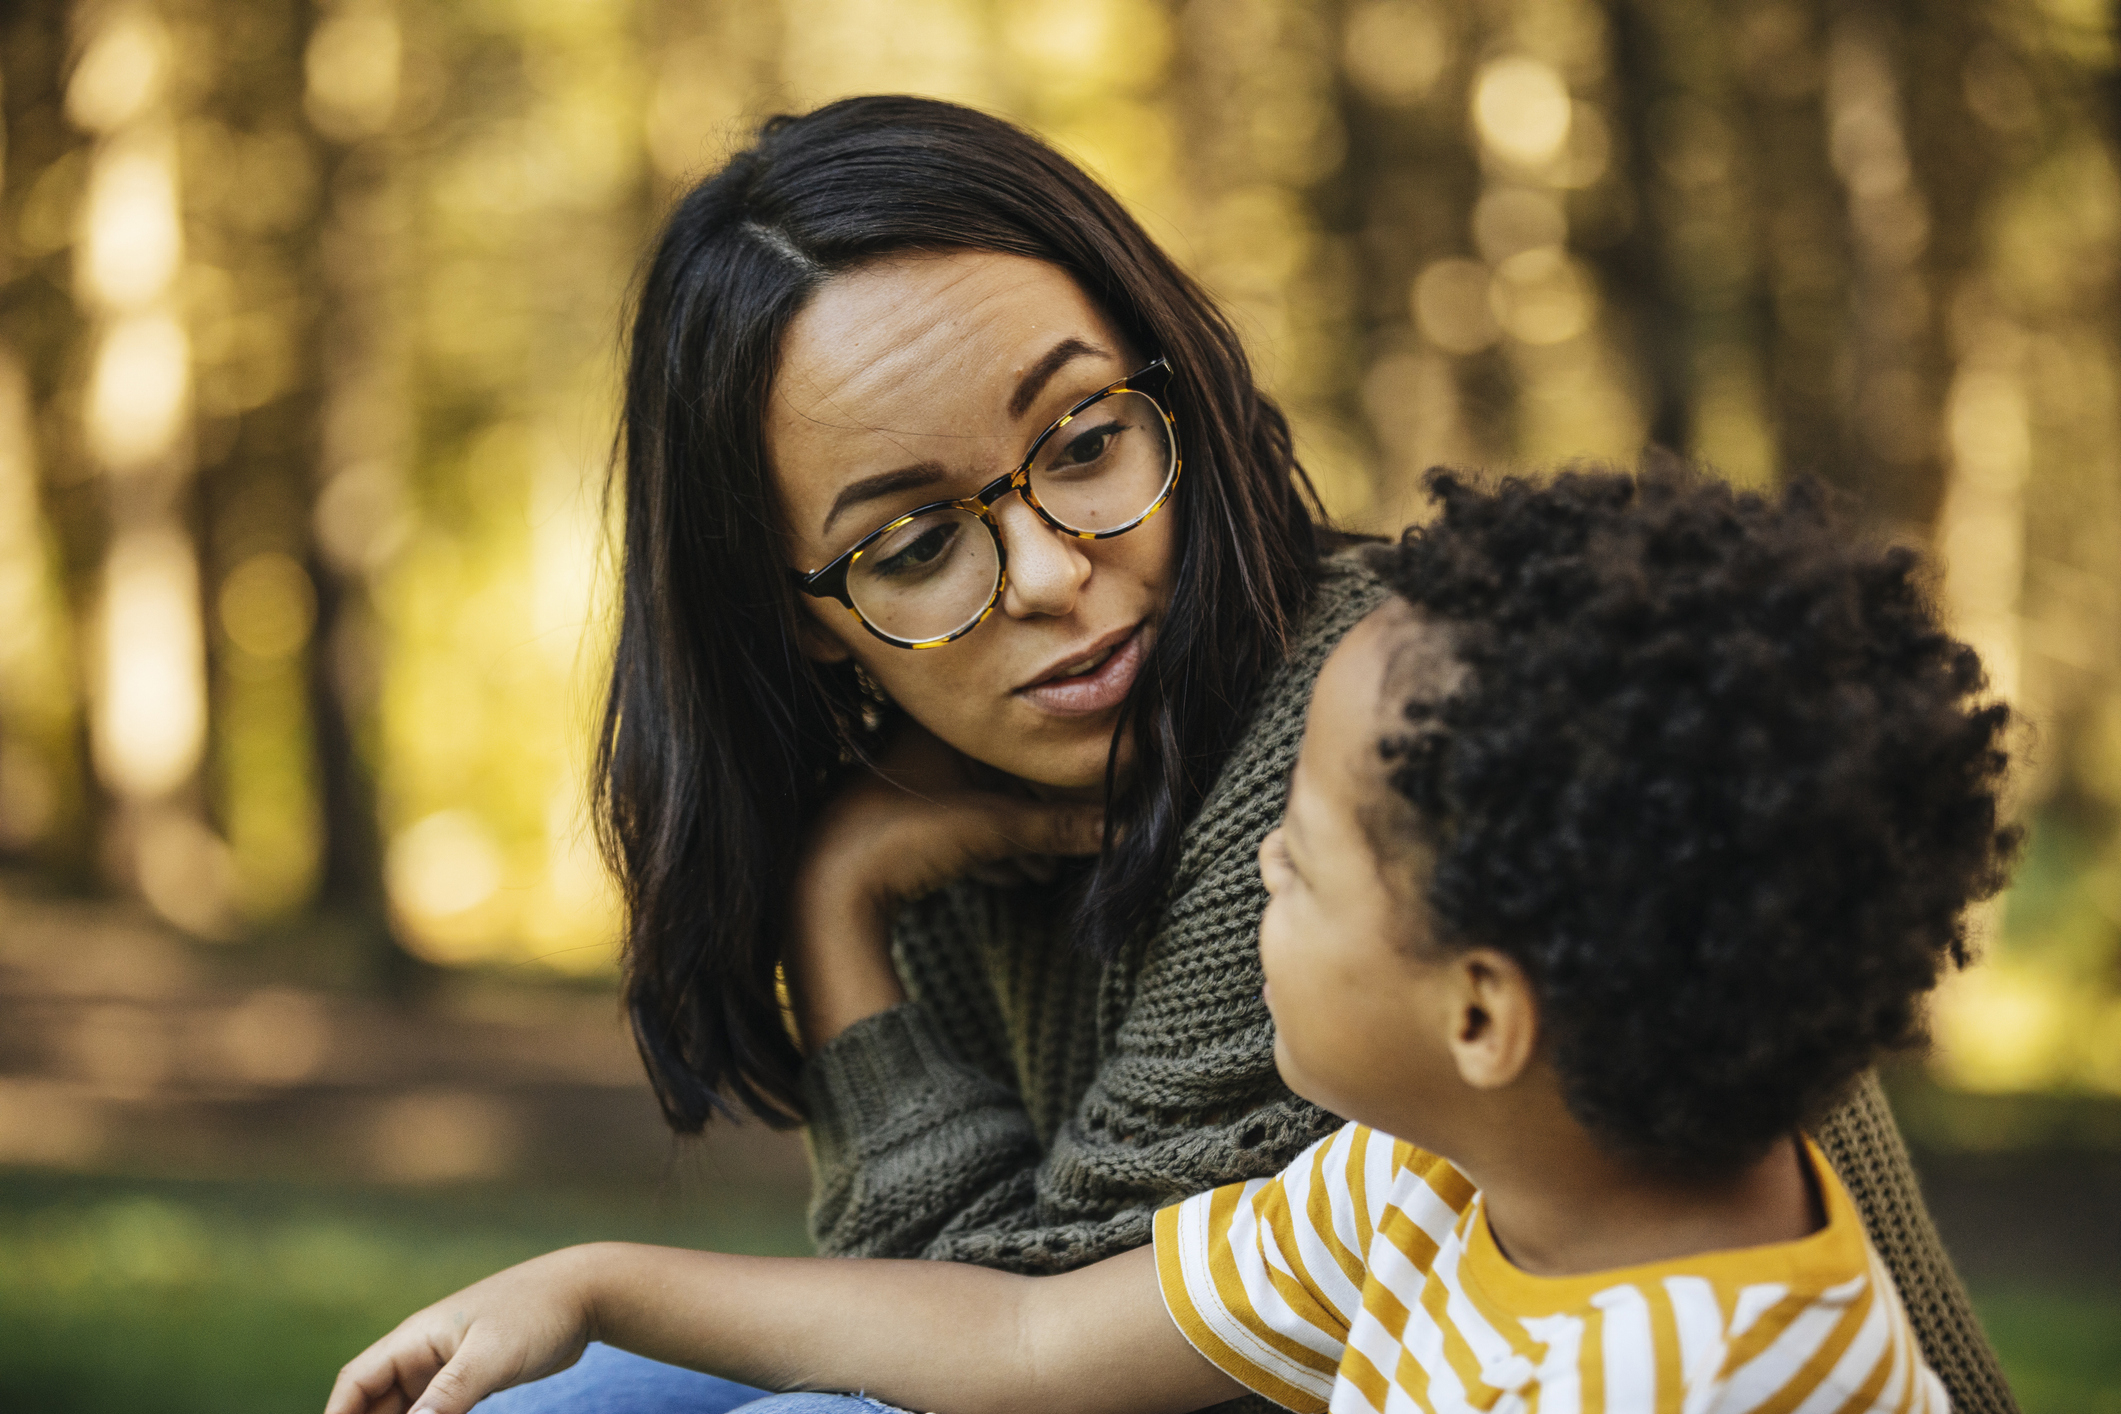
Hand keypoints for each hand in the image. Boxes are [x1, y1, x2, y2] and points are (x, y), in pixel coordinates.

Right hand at [324, 1250, 597, 1413]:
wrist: (586, 1293)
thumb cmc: (536, 1312)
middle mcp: (423, 1351)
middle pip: (375, 1402)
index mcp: (415, 1338)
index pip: (356, 1382)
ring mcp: (447, 1365)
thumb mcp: (490, 1356)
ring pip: (406, 1409)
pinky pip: (435, 1411)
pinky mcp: (472, 1378)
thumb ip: (449, 1395)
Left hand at [787, 722, 1103, 1048]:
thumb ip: (1060, 826)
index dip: (1053, 774)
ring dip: (1013, 838)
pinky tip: (1007, 877)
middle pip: (998, 775)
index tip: (1084, 802)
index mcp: (937, 720)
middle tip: (1068, 848)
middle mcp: (915, 740)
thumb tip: (1124, 828)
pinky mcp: (889, 818)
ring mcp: (899, 780)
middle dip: (1037, 817)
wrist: (826, 892)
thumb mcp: (994, 829)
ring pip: (976, 803)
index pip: (1014, 737)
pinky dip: (981, 849)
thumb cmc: (901, 840)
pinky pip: (949, 825)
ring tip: (1044, 871)